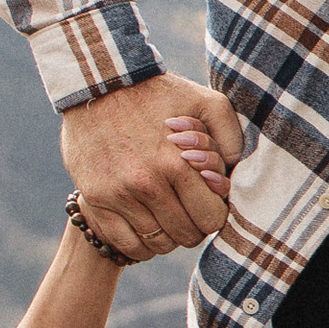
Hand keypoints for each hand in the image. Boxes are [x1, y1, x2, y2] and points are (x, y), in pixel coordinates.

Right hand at [58, 75, 242, 259]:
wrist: (99, 82)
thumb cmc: (160, 93)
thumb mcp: (207, 102)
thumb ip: (231, 138)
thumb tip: (234, 175)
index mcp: (177, 164)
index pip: (211, 219)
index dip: (215, 215)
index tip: (208, 203)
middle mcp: (147, 184)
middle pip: (186, 236)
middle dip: (194, 227)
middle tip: (189, 211)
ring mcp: (118, 194)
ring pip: (157, 243)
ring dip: (169, 236)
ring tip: (169, 217)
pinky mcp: (95, 198)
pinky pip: (125, 243)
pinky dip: (141, 245)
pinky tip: (148, 228)